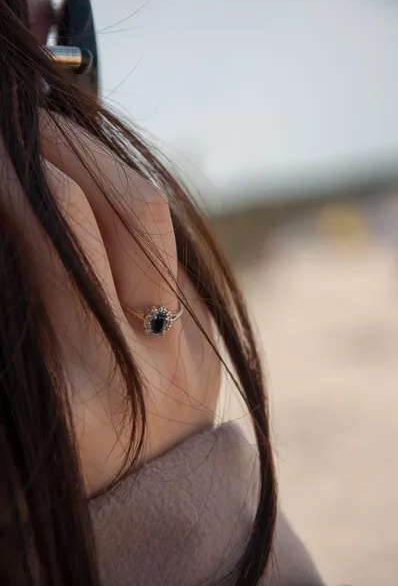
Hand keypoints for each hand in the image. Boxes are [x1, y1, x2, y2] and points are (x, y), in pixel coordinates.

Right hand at [1, 111, 219, 492]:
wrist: (135, 515)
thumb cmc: (41, 467)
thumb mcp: (14, 401)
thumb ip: (19, 301)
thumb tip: (17, 213)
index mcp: (75, 390)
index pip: (54, 224)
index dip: (17, 171)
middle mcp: (147, 364)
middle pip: (119, 201)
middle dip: (60, 148)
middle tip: (21, 139)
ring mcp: (191, 349)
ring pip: (153, 214)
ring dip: (98, 167)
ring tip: (54, 156)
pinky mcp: (210, 340)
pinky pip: (167, 247)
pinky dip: (124, 210)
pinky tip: (94, 203)